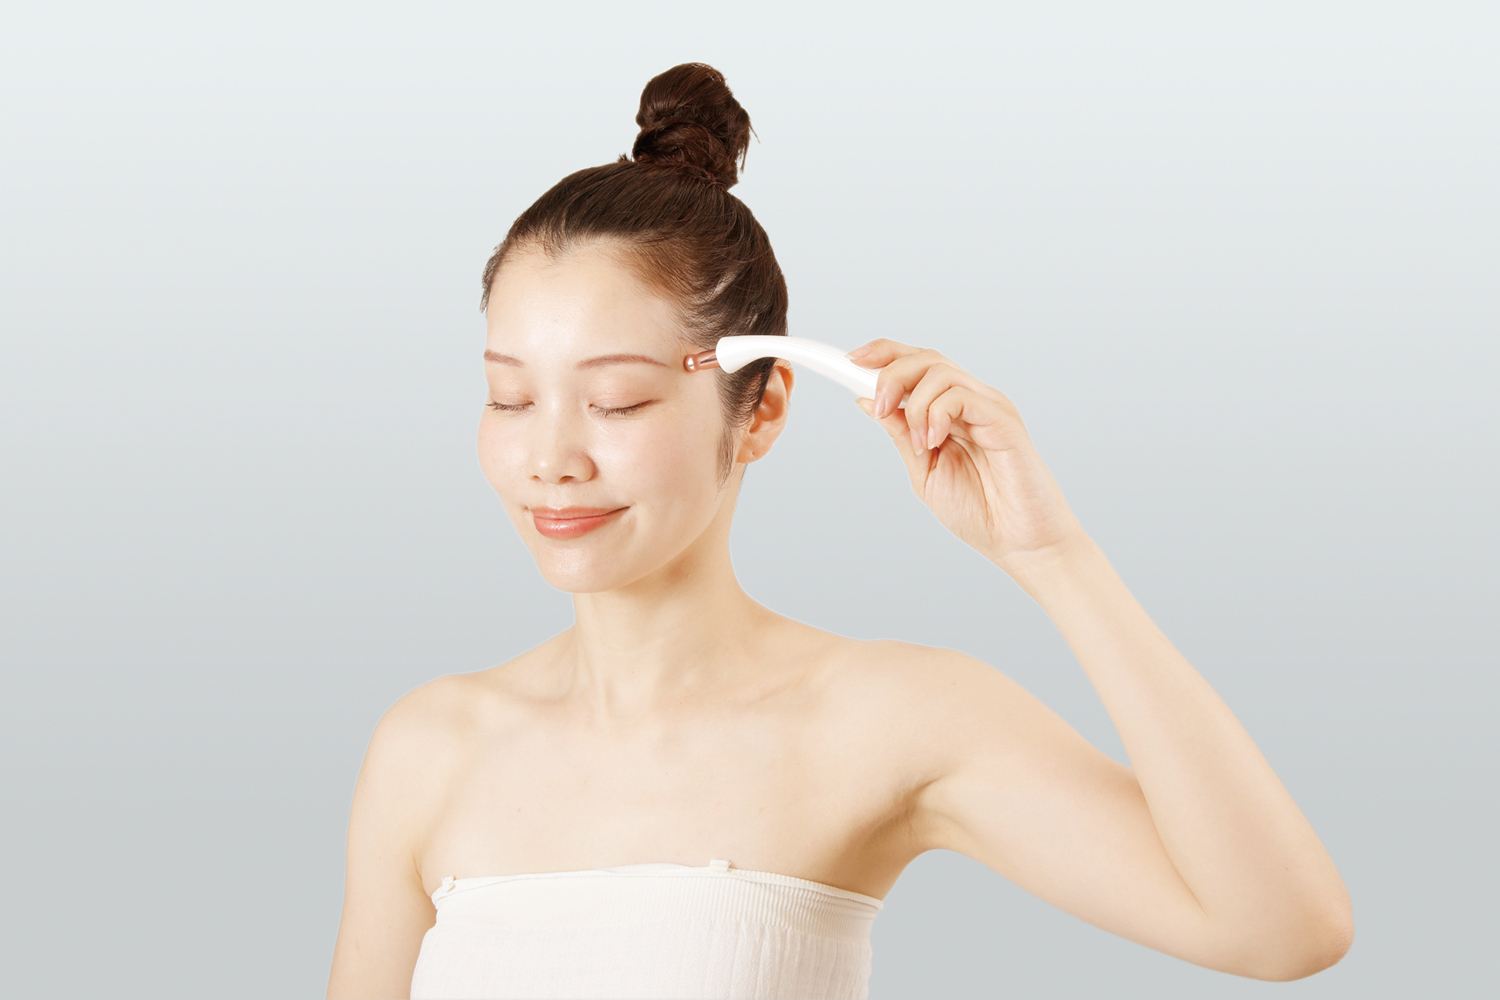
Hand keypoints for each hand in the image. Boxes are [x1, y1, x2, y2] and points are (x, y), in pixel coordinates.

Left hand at [848, 338, 1088, 572]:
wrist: (1020, 544)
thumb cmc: (981, 512)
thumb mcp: (924, 470)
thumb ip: (900, 434)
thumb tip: (867, 402)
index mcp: (952, 412)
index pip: (917, 365)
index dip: (883, 354)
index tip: (850, 359)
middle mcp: (972, 401)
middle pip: (926, 358)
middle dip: (890, 374)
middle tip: (877, 407)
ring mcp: (990, 407)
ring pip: (940, 371)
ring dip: (913, 402)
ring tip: (917, 442)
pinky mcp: (1004, 420)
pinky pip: (962, 395)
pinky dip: (936, 413)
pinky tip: (933, 442)